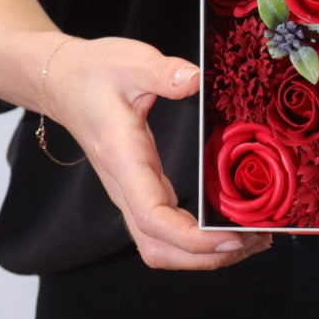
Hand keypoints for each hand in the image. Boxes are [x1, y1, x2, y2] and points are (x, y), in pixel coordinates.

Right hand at [43, 35, 271, 269]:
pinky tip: (227, 226)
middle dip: (206, 257)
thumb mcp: (131, 62)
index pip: (153, 217)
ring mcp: (131, 191)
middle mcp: (125, 185)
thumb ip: (164, 72)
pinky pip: (166, 229)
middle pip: (159, 247)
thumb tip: (196, 79)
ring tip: (252, 241)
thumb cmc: (94, 72)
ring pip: (160, 246)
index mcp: (124, 159)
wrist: (63, 80)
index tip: (230, 237)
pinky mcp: (140, 188)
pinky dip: (197, 240)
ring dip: (203, 255)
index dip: (192, 238)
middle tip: (255, 241)